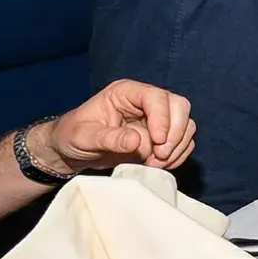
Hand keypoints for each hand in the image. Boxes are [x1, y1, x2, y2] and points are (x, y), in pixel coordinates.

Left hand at [31, 80, 195, 171]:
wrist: (72, 151)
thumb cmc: (72, 137)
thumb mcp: (83, 137)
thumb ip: (108, 138)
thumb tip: (137, 141)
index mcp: (126, 92)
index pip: (156, 97)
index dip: (162, 118)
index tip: (157, 142)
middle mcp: (145, 102)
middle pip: (179, 106)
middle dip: (176, 133)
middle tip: (160, 155)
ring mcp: (156, 119)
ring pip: (186, 125)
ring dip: (177, 147)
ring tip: (154, 163)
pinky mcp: (161, 137)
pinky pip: (182, 143)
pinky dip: (177, 156)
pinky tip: (158, 166)